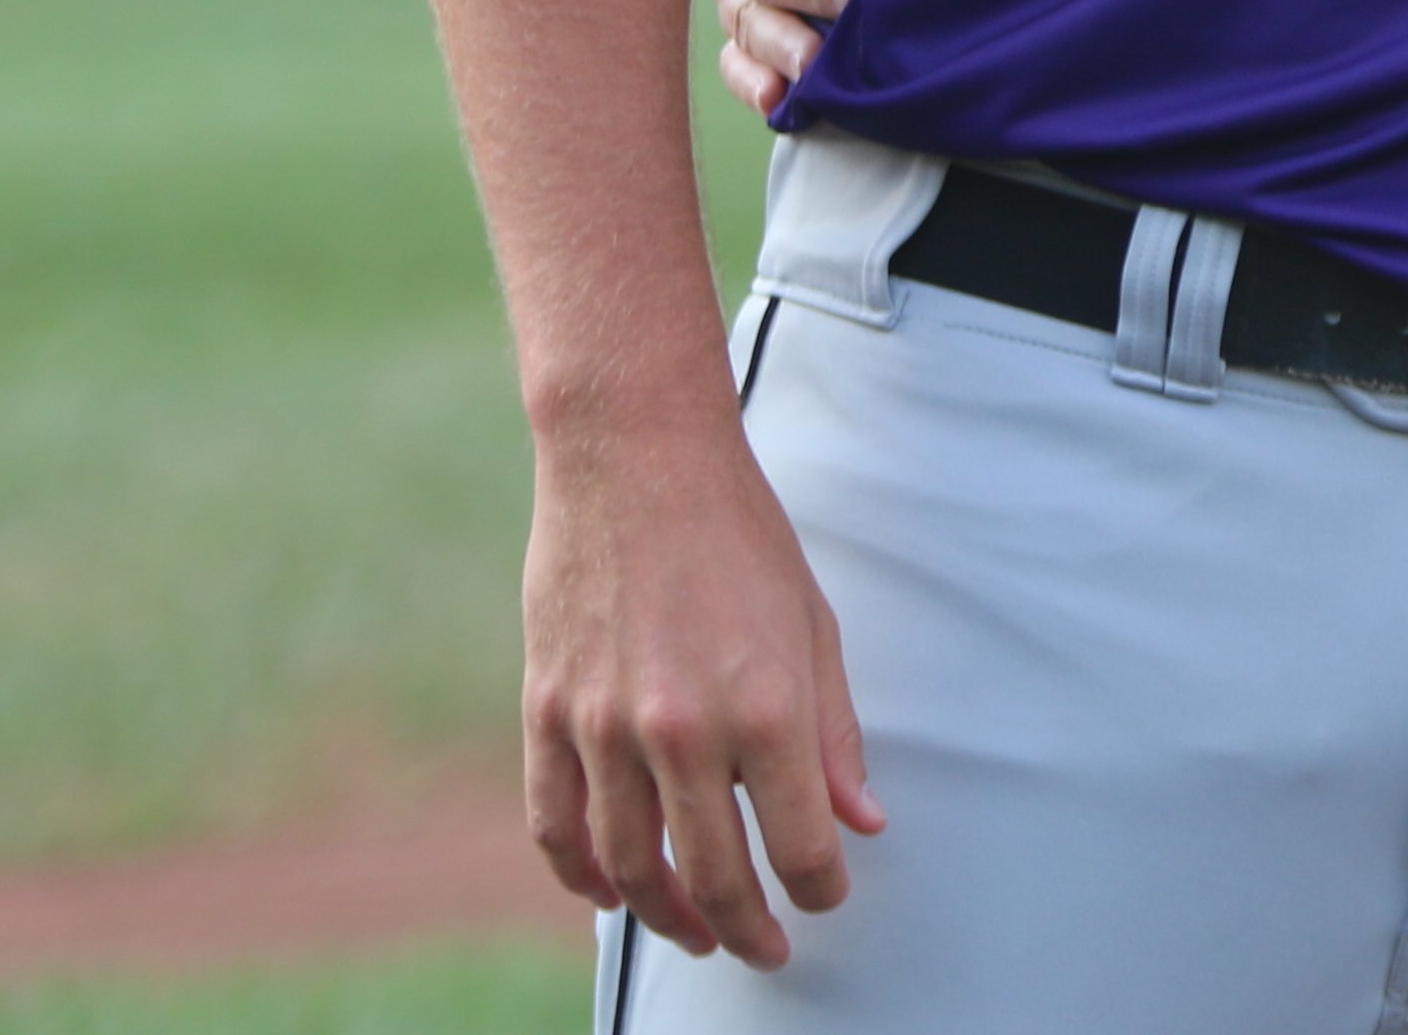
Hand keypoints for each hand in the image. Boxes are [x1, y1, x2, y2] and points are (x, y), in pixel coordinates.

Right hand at [521, 397, 883, 963]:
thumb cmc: (741, 536)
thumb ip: (835, 734)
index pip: (798, 845)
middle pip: (714, 875)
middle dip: (746, 928)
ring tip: (696, 932)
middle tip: (766, 950)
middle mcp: (683, 729)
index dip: (818, 889)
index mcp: (766, 708)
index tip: (827, 898)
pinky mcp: (546, 711)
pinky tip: (611, 892)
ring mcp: (604, 725)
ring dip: (665, 916)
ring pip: (628, 866)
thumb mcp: (814, 626)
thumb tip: (861, 820)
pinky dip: (581, 875)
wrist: (636, 458)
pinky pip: (556, 826)